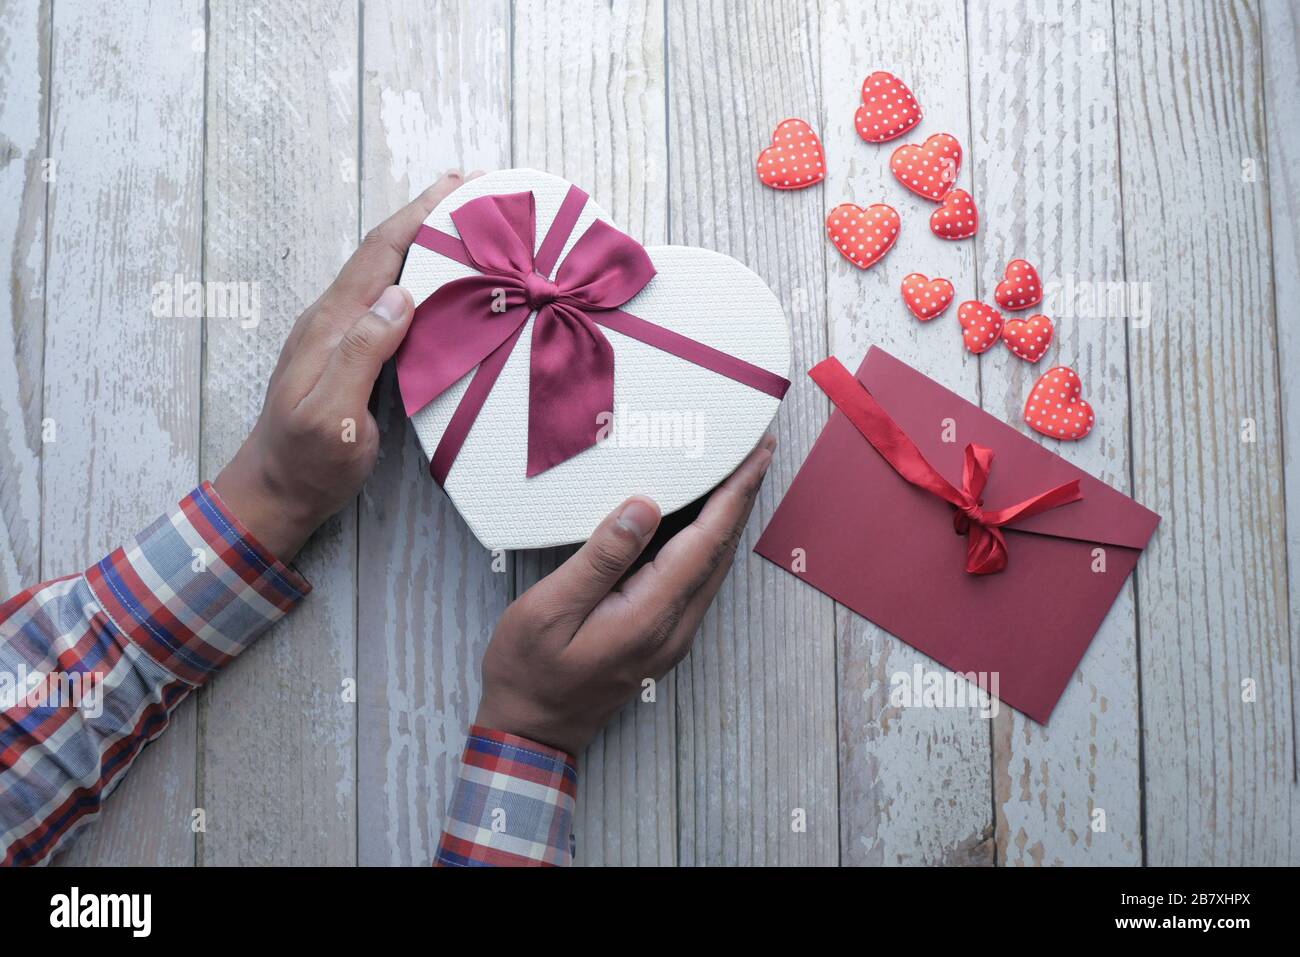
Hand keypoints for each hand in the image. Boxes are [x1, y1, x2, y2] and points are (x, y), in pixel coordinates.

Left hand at [214, 170, 474, 560]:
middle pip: (384, 252)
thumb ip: (361, 354)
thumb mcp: (334, 416)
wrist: (275, 492)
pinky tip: (441, 284)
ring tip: (468, 228)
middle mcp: (334, 319)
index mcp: (332, 325)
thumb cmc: (307, 462)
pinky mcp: (351, 354)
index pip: (379, 254)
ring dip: (425, 244)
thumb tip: (399, 295)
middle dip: (428, 217)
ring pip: (387, 274)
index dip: (418, 215)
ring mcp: (340, 335)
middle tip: (476, 194)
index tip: (457, 184)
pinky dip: (420, 279)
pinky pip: (389, 302)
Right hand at [474, 436, 776, 755]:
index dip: (734, 494)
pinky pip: (696, 580)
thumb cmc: (528, 672)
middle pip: (720, 551)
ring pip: (712, 566)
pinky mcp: (662, 637)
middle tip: (755, 450)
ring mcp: (671, 636)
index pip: (705, 542)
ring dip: (727, 518)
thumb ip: (601, 558)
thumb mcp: (549, 610)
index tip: (755, 454)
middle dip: (742, 497)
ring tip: (735, 474)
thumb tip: (645, 506)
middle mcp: (674, 627)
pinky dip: (706, 541)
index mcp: (649, 615)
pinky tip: (700, 520)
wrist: (531, 733)